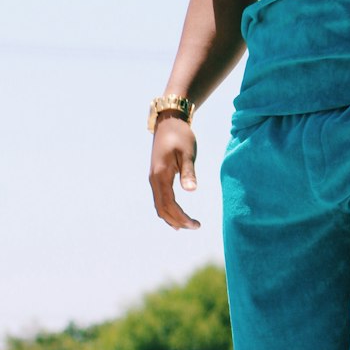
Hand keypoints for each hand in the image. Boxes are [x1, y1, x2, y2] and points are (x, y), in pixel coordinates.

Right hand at [149, 115, 200, 229]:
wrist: (168, 122)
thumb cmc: (180, 136)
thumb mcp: (188, 153)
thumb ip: (189, 172)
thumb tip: (191, 190)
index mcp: (160, 176)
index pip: (169, 204)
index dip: (181, 217)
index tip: (196, 224)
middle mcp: (154, 180)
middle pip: (162, 209)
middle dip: (177, 221)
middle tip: (195, 226)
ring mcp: (153, 178)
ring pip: (159, 205)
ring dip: (171, 217)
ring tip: (187, 226)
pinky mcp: (156, 176)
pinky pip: (159, 199)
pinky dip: (167, 210)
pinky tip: (175, 215)